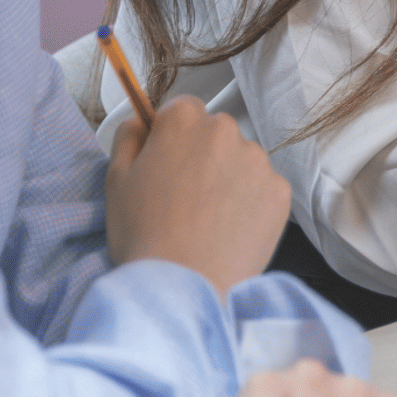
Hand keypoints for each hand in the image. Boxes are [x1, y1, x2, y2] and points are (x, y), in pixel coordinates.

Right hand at [106, 97, 290, 296]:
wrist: (184, 286)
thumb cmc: (142, 233)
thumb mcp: (116, 179)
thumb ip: (129, 136)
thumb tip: (142, 119)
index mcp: (184, 119)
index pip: (182, 110)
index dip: (172, 138)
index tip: (166, 166)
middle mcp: (227, 130)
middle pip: (215, 133)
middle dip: (203, 156)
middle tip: (185, 199)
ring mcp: (258, 160)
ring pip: (242, 161)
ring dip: (229, 179)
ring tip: (208, 221)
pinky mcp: (280, 191)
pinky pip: (263, 189)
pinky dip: (251, 204)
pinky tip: (230, 230)